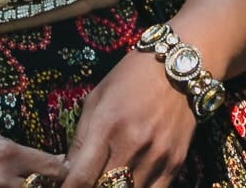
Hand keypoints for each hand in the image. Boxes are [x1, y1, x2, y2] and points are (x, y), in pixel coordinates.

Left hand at [56, 50, 196, 187]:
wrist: (178, 69)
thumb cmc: (129, 79)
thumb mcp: (95, 99)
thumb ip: (80, 139)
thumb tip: (67, 171)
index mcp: (106, 126)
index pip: (82, 176)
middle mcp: (132, 145)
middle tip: (87, 182)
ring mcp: (156, 157)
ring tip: (108, 180)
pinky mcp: (175, 163)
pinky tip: (130, 181)